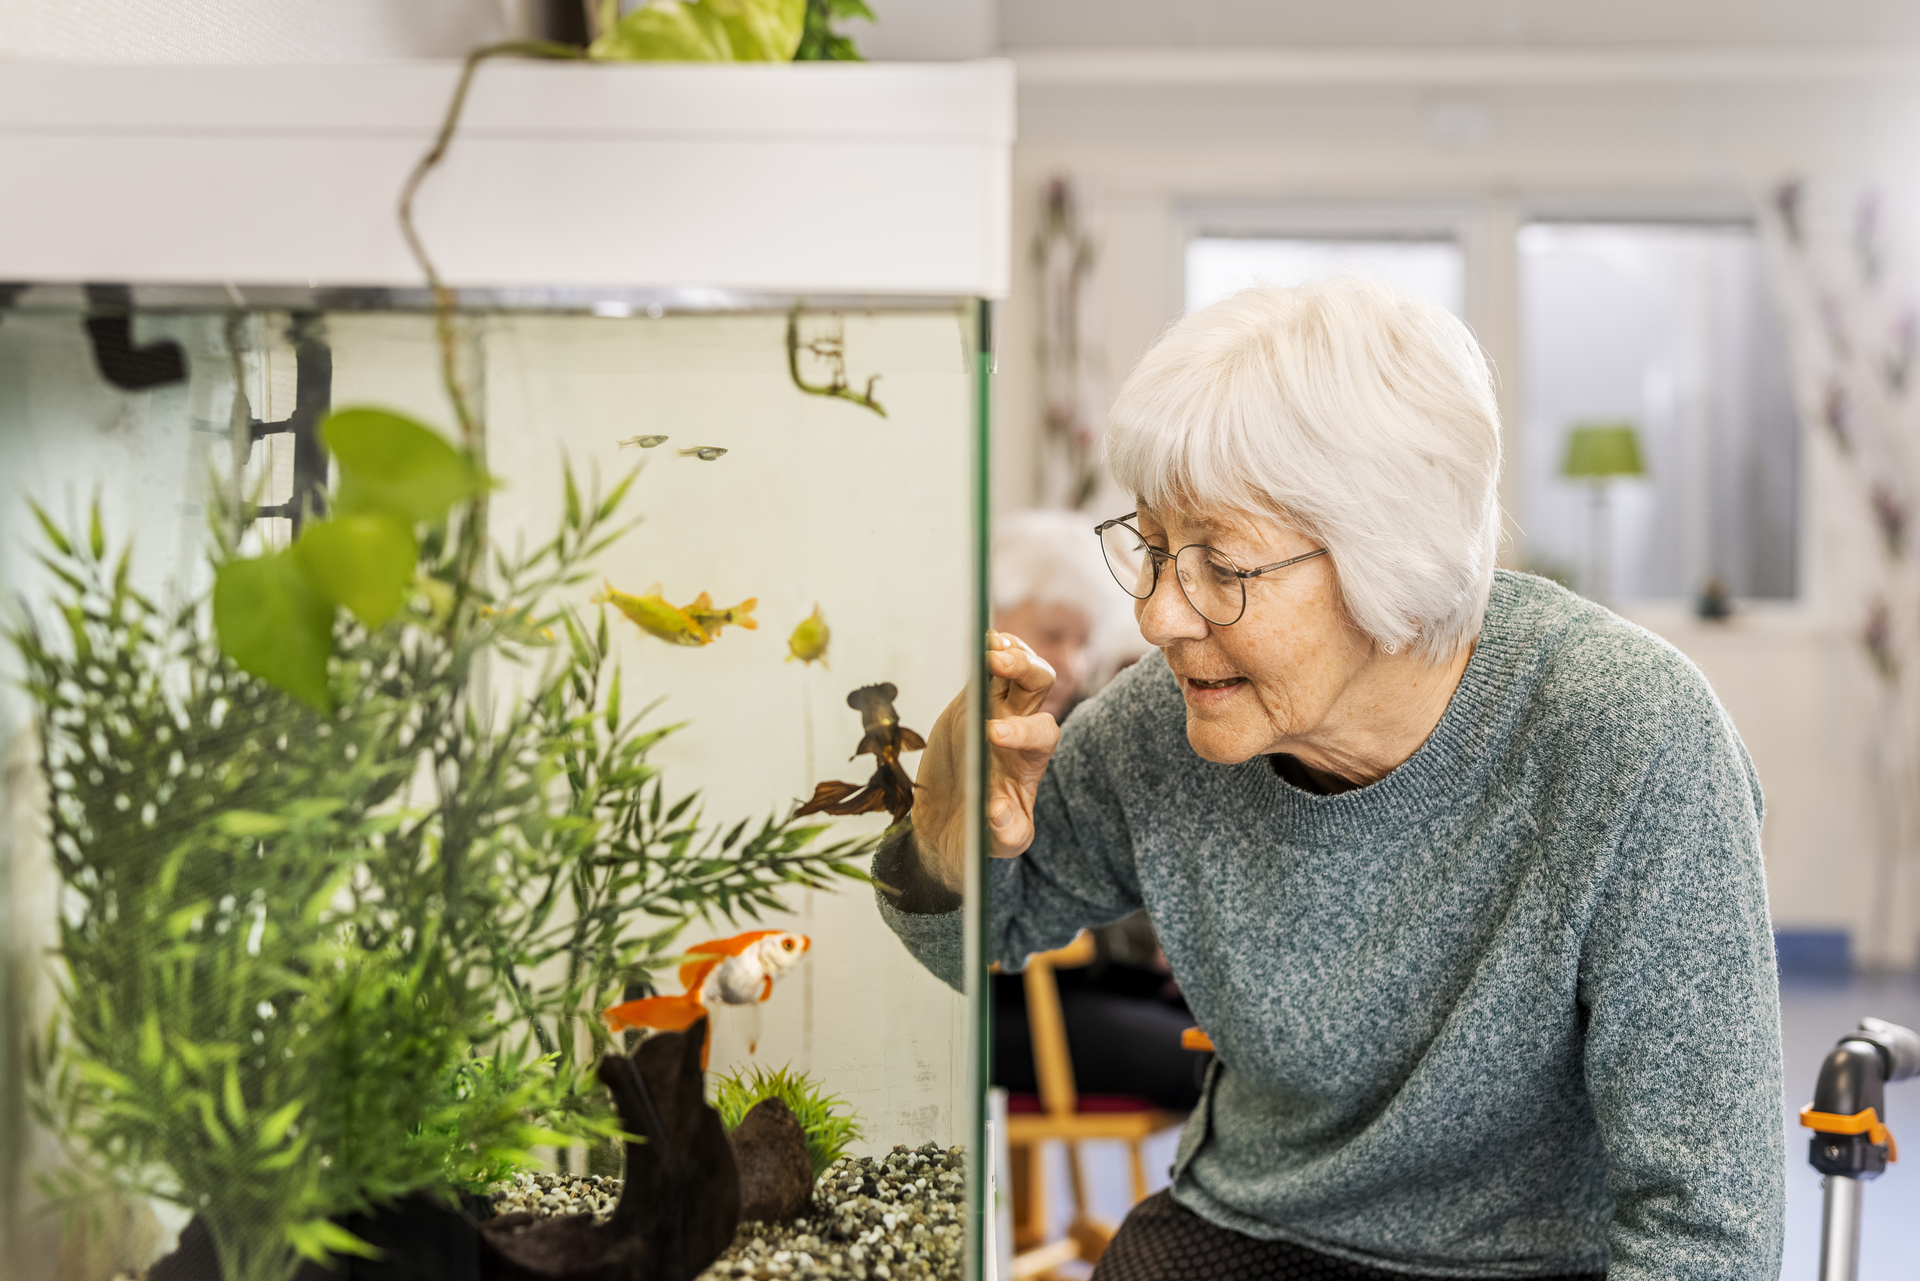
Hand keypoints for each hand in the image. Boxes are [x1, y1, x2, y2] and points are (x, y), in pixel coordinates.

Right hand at [912, 632, 1063, 890]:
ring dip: (1008, 651)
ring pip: (1016, 667)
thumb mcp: (1000, 843)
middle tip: (1000, 663)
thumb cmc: (981, 835)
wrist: (950, 826)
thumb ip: (1007, 832)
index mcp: (1032, 760)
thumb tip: (997, 811)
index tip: (994, 735)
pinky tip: (983, 638)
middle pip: (1038, 685)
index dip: (1022, 730)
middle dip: (1025, 670)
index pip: (1041, 733)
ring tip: (990, 646)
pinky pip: (987, 667)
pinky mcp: (971, 701)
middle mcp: (1020, 726)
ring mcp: (997, 708)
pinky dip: (990, 648)